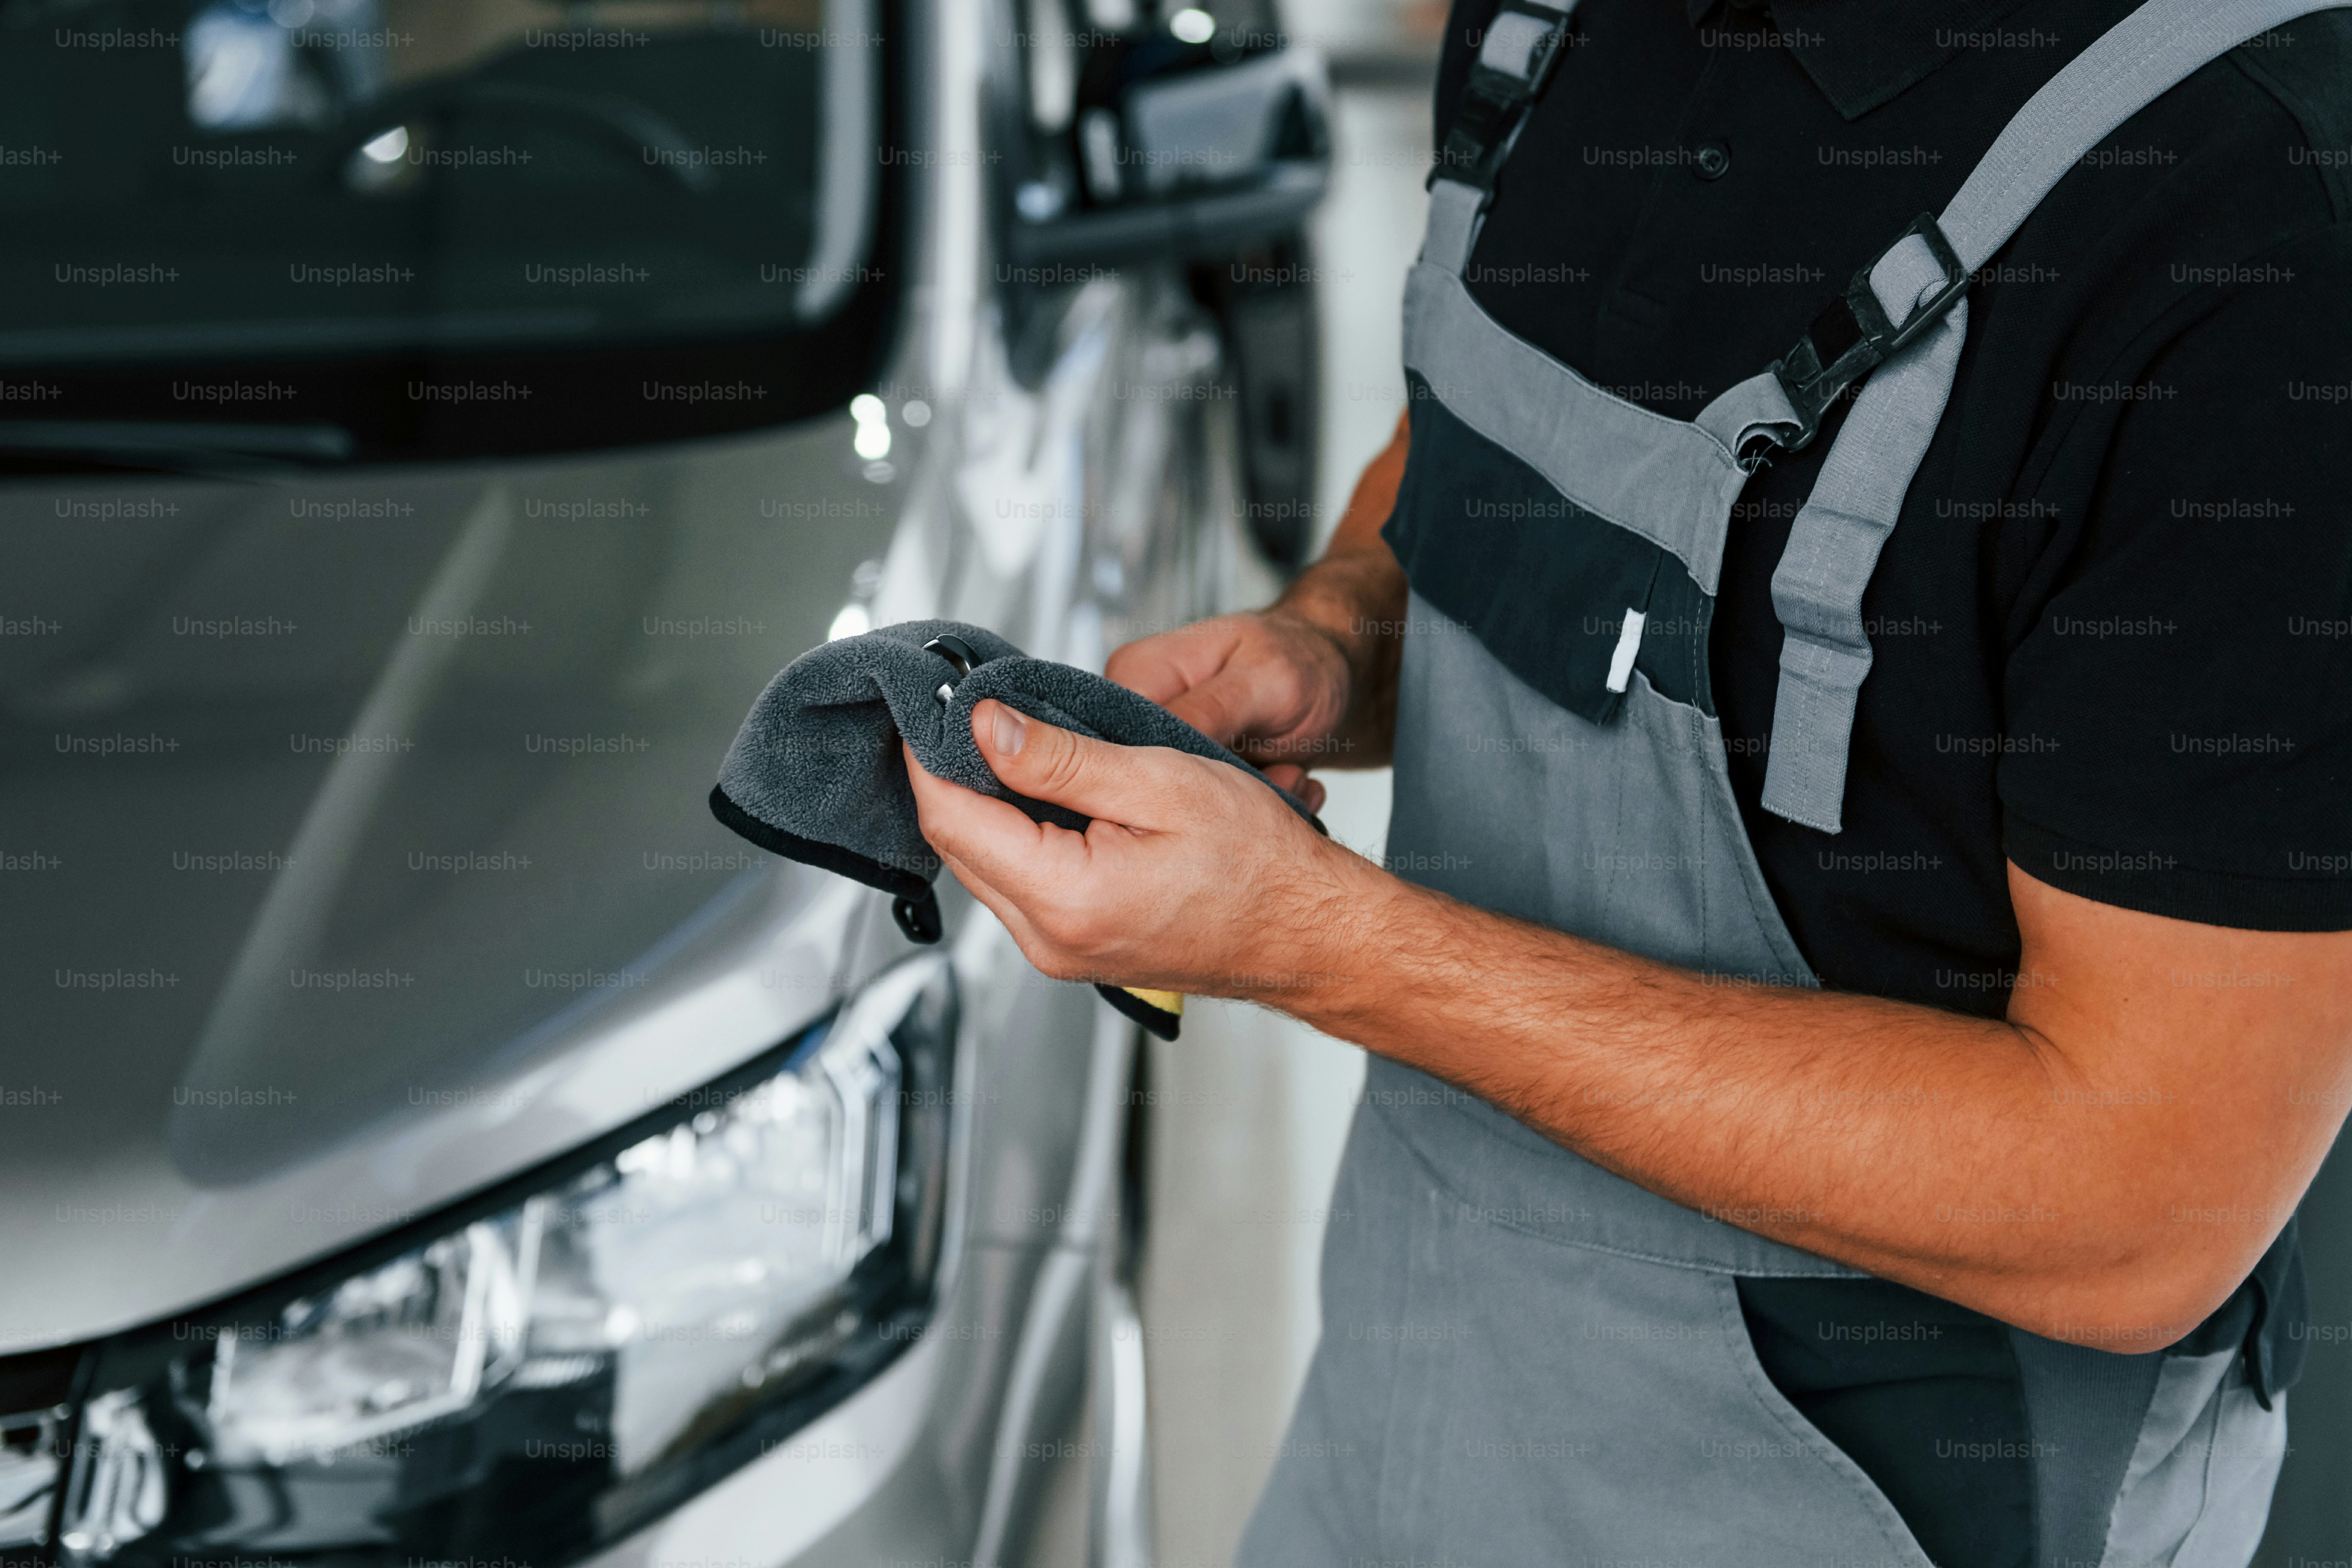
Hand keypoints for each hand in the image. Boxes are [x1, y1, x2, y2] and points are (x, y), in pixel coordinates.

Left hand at [902, 700, 1374, 998]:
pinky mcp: (1075, 949)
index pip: (953, 820)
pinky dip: (1020, 836)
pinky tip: (1048, 798)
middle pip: (959, 845)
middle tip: (975, 715)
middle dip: (957, 776)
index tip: (934, 708)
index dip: (932, 756)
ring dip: (990, 805)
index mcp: (1067, 899)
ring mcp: (1060, 953)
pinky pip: (1020, 885)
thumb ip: (1061, 758)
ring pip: (986, 864)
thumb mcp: (1161, 782)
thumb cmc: (1262, 865)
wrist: (1310, 932)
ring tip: (1018, 748)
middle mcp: (1050, 941)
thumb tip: (985, 727)